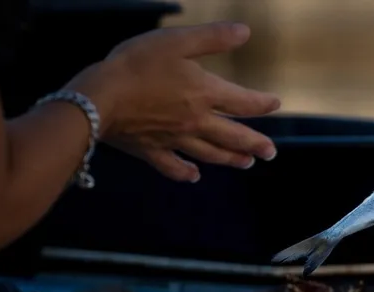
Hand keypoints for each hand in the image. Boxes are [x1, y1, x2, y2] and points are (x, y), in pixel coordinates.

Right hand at [64, 22, 281, 181]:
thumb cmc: (136, 65)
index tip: (275, 104)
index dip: (261, 103)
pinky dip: (185, 172)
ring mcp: (174, 140)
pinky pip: (172, 166)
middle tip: (271, 152)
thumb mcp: (176, 41)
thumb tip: (245, 32)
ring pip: (210, 154)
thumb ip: (212, 38)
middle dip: (255, 144)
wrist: (98, 97)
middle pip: (233, 136)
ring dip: (231, 159)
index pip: (243, 102)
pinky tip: (194, 176)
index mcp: (204, 94)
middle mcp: (196, 122)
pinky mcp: (151, 150)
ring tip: (247, 163)